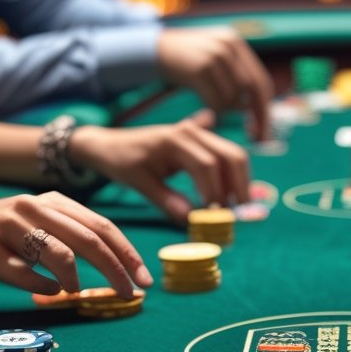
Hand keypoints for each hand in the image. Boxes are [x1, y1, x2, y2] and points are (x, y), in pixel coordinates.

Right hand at [0, 191, 151, 297]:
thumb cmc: (6, 234)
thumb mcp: (43, 224)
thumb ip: (76, 235)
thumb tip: (122, 266)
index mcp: (54, 201)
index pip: (102, 226)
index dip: (127, 253)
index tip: (145, 278)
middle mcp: (33, 207)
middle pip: (88, 240)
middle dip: (115, 269)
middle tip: (130, 293)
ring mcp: (8, 225)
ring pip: (58, 253)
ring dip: (75, 278)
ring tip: (75, 290)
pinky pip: (24, 272)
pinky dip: (44, 286)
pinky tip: (50, 291)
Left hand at [70, 120, 250, 222]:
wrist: (111, 145)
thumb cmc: (123, 162)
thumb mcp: (139, 183)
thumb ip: (166, 200)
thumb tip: (190, 219)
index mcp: (175, 140)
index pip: (207, 166)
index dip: (215, 192)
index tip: (215, 216)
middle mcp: (192, 132)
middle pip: (231, 156)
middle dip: (239, 185)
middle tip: (237, 212)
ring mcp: (199, 133)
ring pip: (233, 154)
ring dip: (240, 180)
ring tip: (234, 206)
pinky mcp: (201, 140)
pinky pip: (226, 154)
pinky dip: (233, 174)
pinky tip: (230, 194)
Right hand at [157, 27, 273, 140]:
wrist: (149, 49)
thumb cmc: (182, 62)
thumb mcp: (210, 61)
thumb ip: (231, 77)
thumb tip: (250, 106)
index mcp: (235, 43)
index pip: (261, 81)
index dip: (265, 108)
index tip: (265, 132)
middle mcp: (229, 46)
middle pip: (255, 89)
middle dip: (258, 117)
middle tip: (257, 138)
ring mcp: (215, 55)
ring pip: (235, 97)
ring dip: (228, 111)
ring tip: (216, 111)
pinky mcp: (200, 68)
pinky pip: (216, 100)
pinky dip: (215, 110)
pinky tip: (206, 109)